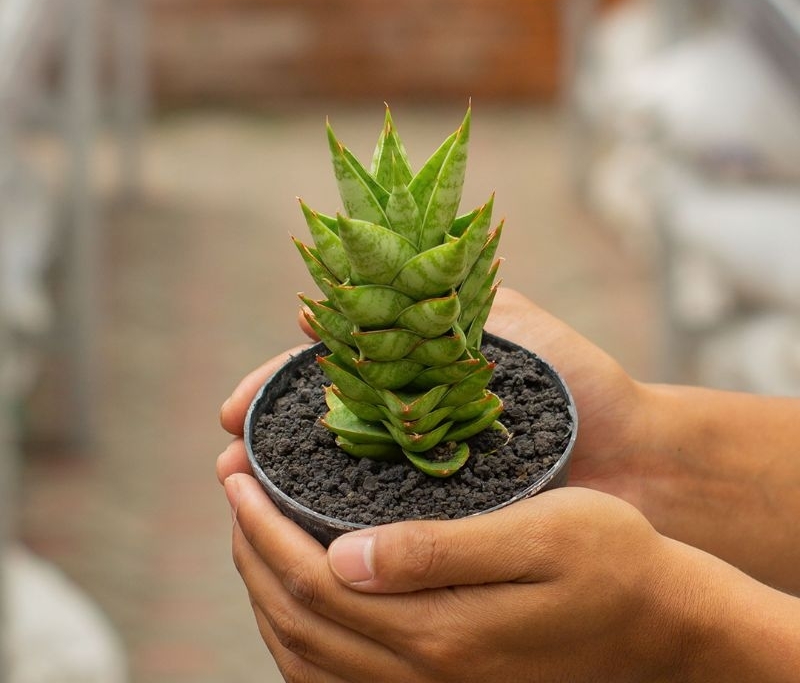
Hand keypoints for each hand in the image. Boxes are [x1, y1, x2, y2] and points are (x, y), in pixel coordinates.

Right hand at [218, 288, 648, 507]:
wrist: (637, 454)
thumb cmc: (577, 380)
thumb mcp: (510, 317)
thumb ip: (448, 284)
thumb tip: (366, 260)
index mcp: (415, 379)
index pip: (328, 380)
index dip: (279, 391)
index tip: (235, 407)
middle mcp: (408, 429)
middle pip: (318, 434)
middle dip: (268, 443)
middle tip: (227, 461)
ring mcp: (424, 481)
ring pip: (338, 486)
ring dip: (286, 492)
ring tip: (241, 502)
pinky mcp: (447, 526)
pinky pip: (383, 529)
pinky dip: (340, 533)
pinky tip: (303, 542)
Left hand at [225, 473, 723, 682]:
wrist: (663, 624)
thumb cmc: (609, 558)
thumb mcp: (536, 534)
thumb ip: (436, 550)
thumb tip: (340, 555)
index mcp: (437, 629)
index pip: (311, 580)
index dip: (261, 523)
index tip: (236, 470)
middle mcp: (422, 675)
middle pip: (297, 617)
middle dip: (248, 547)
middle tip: (231, 481)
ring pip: (305, 656)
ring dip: (263, 588)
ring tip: (248, 528)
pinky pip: (337, 680)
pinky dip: (296, 635)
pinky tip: (294, 594)